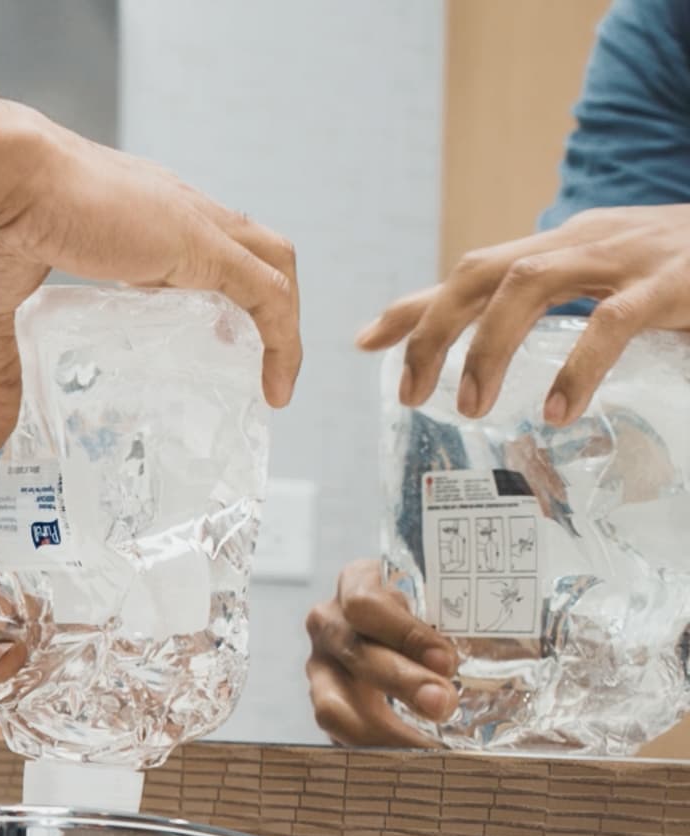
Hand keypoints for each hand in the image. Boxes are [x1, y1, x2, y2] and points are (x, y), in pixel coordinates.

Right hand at [0, 93, 301, 455]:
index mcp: (130, 216)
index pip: (196, 247)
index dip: (211, 292)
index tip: (207, 340)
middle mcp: (171, 211)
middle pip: (249, 248)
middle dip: (262, 306)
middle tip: (249, 364)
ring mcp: (189, 223)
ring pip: (271, 263)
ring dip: (284, 321)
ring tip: (274, 382)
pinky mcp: (196, 244)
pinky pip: (266, 293)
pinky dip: (282, 338)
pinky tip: (275, 386)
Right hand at [305, 561, 459, 746]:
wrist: (395, 626)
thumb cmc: (427, 608)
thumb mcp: (439, 600)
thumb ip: (463, 617)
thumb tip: (523, 648)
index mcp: (357, 583)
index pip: (364, 604)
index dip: (403, 634)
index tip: (446, 661)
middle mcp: (329, 622)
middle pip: (355, 653)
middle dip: (402, 683)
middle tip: (445, 705)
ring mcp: (320, 664)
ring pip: (333, 703)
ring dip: (384, 728)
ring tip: (427, 744)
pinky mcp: (324, 701)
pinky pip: (338, 732)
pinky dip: (376, 747)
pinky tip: (413, 757)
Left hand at [359, 204, 689, 424]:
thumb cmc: (687, 273)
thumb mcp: (610, 287)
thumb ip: (558, 314)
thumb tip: (498, 364)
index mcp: (563, 247)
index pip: (470, 271)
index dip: (414, 306)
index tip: (361, 344)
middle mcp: (583, 243)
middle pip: (479, 272)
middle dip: (432, 330)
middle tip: (411, 396)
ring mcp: (627, 257)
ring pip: (528, 285)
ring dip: (486, 347)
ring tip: (468, 406)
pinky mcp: (673, 282)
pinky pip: (612, 321)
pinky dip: (576, 366)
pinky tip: (556, 409)